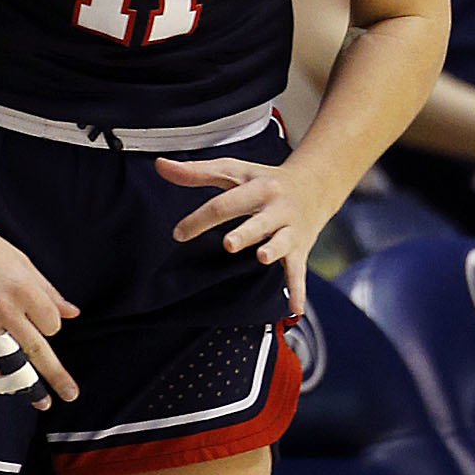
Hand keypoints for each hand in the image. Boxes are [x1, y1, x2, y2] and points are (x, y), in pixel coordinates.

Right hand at [0, 205, 79, 410]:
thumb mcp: (21, 260)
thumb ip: (47, 291)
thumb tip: (71, 313)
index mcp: (23, 287)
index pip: (51, 324)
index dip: (52, 327)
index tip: (47, 325)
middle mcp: (5, 308)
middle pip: (37, 349)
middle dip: (56, 375)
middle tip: (69, 394)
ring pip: (9, 361)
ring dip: (26, 384)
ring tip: (39, 399)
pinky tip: (5, 384)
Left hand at [160, 153, 330, 316]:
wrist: (315, 186)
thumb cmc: (264, 180)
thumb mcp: (234, 170)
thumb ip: (196, 172)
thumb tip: (160, 165)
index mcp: (257, 186)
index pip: (225, 203)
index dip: (201, 219)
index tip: (178, 234)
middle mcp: (276, 207)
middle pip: (258, 220)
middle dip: (245, 232)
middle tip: (229, 244)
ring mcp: (290, 229)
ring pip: (281, 242)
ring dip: (273, 250)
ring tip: (263, 258)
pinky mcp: (300, 250)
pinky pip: (298, 271)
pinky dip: (297, 290)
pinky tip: (294, 309)